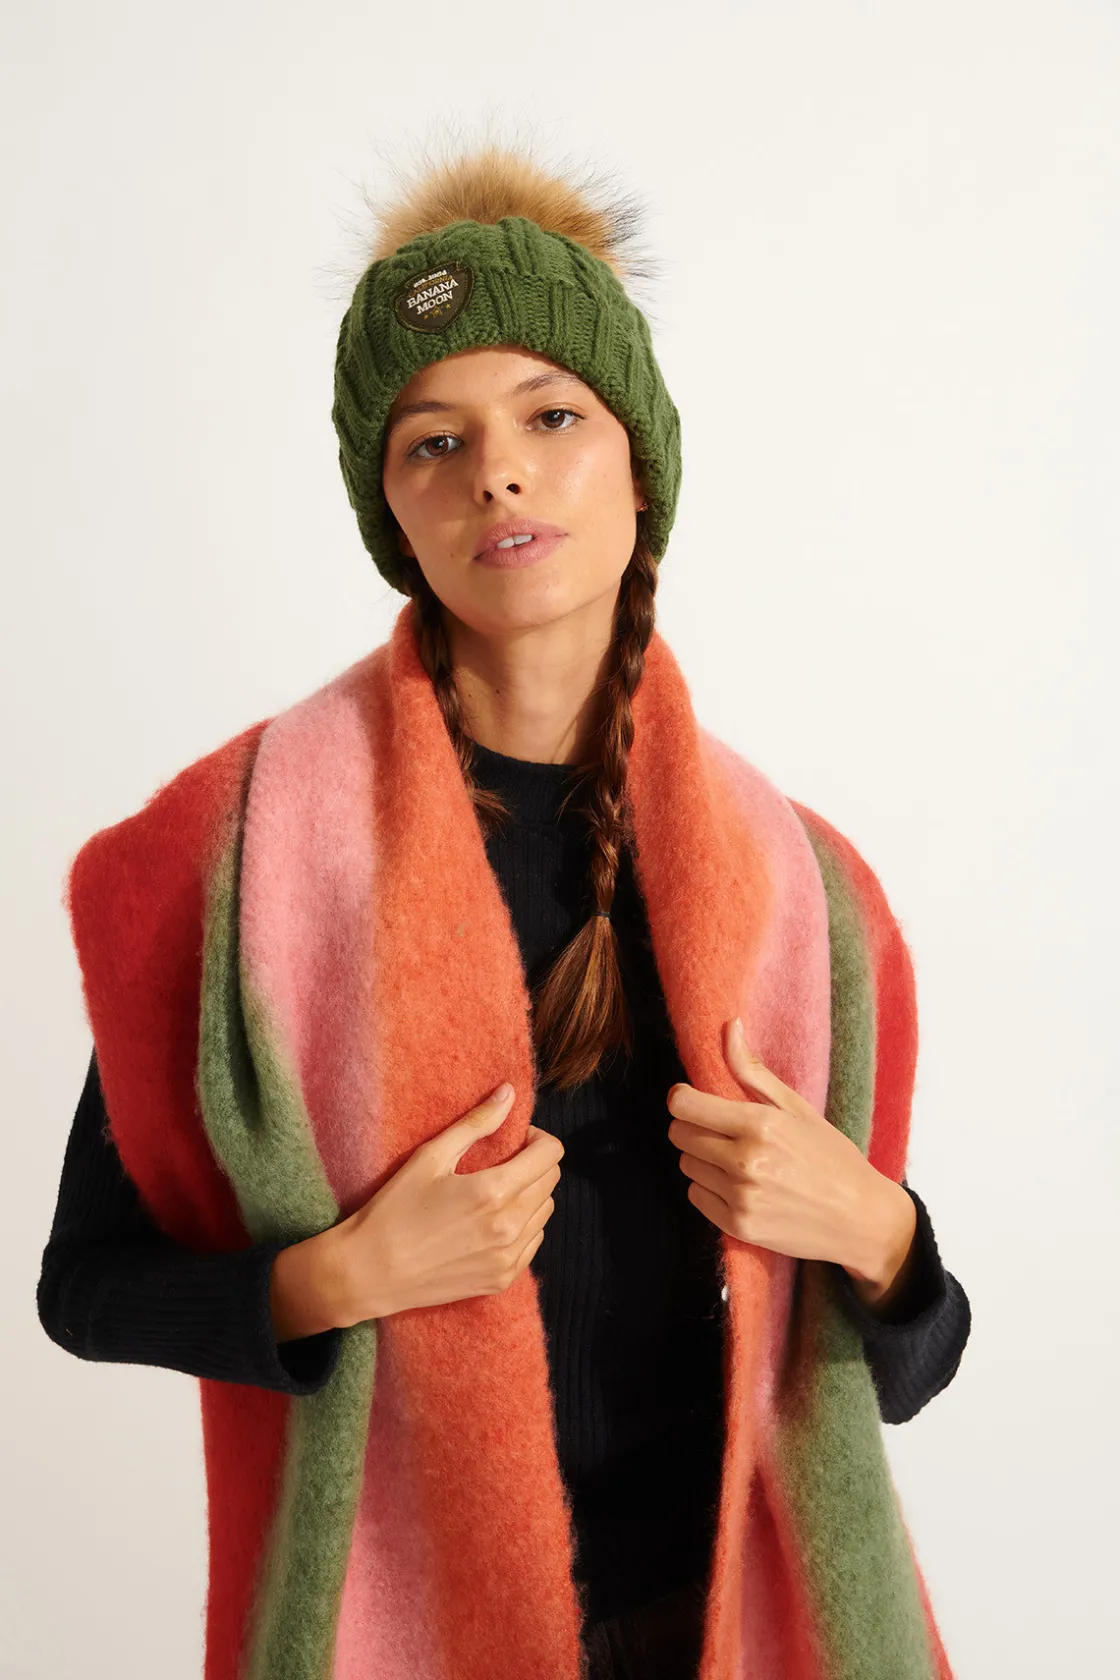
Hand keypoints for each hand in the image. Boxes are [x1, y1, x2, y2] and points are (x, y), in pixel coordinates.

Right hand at [332, 1086, 564, 1322]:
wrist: (370, 1272)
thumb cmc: (395, 1210)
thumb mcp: (430, 1157)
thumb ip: (476, 1123)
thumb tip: (509, 1093)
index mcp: (494, 1191)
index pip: (550, 1154)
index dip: (537, 1139)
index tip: (515, 1140)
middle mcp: (509, 1226)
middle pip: (552, 1181)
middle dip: (534, 1164)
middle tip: (502, 1163)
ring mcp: (508, 1258)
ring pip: (545, 1212)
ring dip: (530, 1195)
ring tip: (495, 1193)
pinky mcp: (502, 1280)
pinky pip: (533, 1243)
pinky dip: (522, 1227)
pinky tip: (490, 1223)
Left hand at [666, 1018, 916, 1301]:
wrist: (860, 1218)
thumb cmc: (831, 1156)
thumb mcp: (796, 1107)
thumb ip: (753, 1070)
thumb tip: (729, 1025)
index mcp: (760, 1125)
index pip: (685, 1106)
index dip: (682, 1099)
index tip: (692, 1100)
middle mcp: (746, 1163)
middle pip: (680, 1135)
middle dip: (695, 1128)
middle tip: (723, 1131)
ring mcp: (740, 1198)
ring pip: (686, 1165)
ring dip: (702, 1159)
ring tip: (738, 1160)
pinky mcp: (737, 1227)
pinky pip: (696, 1197)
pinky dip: (710, 1189)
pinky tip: (740, 1186)